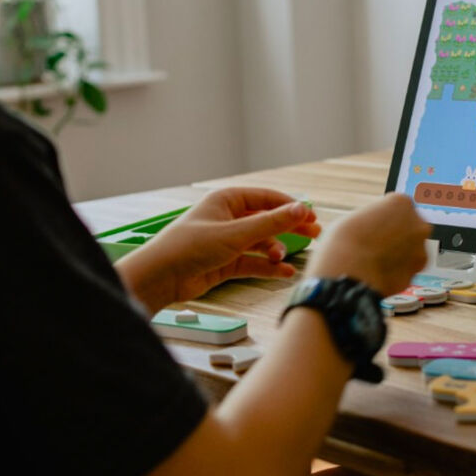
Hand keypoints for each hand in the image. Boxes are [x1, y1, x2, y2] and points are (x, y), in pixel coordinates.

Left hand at [115, 188, 319, 312]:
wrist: (161, 277)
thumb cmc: (188, 247)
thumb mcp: (235, 234)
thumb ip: (270, 224)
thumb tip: (301, 209)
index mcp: (226, 200)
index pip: (266, 198)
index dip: (290, 206)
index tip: (311, 216)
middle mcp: (227, 218)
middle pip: (267, 220)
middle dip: (289, 227)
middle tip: (314, 234)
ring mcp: (226, 241)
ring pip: (260, 242)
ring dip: (274, 250)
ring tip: (281, 258)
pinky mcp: (225, 262)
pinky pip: (253, 262)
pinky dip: (267, 267)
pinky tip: (283, 272)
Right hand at [305, 193, 428, 295]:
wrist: (349, 274)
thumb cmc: (345, 244)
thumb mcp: (354, 219)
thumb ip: (372, 221)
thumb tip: (374, 229)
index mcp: (401, 203)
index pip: (397, 206)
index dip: (384, 217)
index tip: (375, 225)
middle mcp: (417, 223)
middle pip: (409, 227)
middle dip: (396, 235)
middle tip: (375, 244)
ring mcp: (420, 248)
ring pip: (411, 249)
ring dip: (399, 254)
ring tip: (374, 261)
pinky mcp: (417, 271)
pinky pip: (408, 268)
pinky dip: (397, 271)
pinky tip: (379, 272)